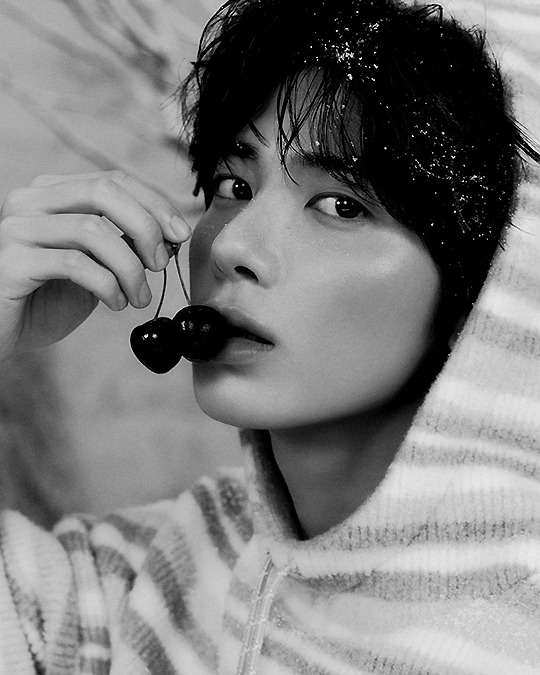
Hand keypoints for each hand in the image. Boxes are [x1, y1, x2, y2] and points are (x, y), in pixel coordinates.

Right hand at [0, 171, 191, 360]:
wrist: (0, 332)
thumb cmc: (47, 299)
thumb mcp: (94, 266)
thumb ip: (122, 244)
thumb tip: (169, 234)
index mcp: (52, 194)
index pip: (113, 181)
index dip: (155, 204)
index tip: (180, 234)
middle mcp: (30, 202)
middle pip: (104, 192)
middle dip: (146, 227)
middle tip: (160, 264)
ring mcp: (17, 229)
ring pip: (93, 230)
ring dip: (130, 268)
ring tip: (138, 296)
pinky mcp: (11, 262)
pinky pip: (74, 263)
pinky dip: (107, 285)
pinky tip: (115, 303)